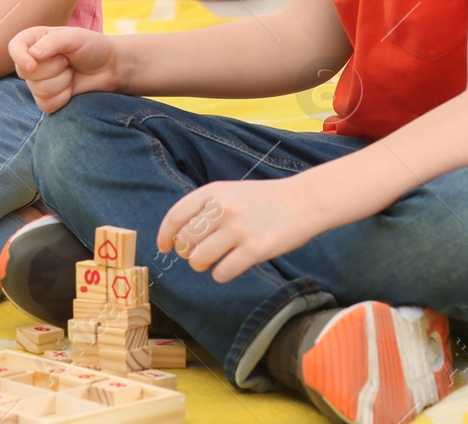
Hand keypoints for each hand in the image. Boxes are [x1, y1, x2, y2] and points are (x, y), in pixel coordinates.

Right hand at [9, 25, 118, 112]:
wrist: (108, 66)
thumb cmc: (91, 46)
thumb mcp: (74, 37)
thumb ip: (53, 42)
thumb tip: (33, 55)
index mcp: (34, 40)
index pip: (14, 47)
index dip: (20, 58)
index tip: (33, 64)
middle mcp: (32, 61)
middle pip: (26, 73)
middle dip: (54, 68)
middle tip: (67, 60)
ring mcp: (37, 81)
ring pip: (38, 90)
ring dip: (62, 82)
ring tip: (71, 72)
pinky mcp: (46, 99)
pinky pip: (46, 105)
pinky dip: (63, 97)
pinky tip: (71, 87)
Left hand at [156, 178, 324, 283]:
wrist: (303, 201)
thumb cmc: (264, 200)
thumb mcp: (230, 192)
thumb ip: (205, 209)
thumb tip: (178, 238)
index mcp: (213, 192)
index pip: (175, 217)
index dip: (164, 236)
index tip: (165, 248)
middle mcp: (222, 208)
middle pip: (184, 242)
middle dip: (187, 253)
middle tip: (200, 254)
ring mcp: (238, 229)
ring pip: (198, 260)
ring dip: (202, 266)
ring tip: (215, 262)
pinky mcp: (255, 249)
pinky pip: (222, 273)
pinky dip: (222, 275)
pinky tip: (231, 267)